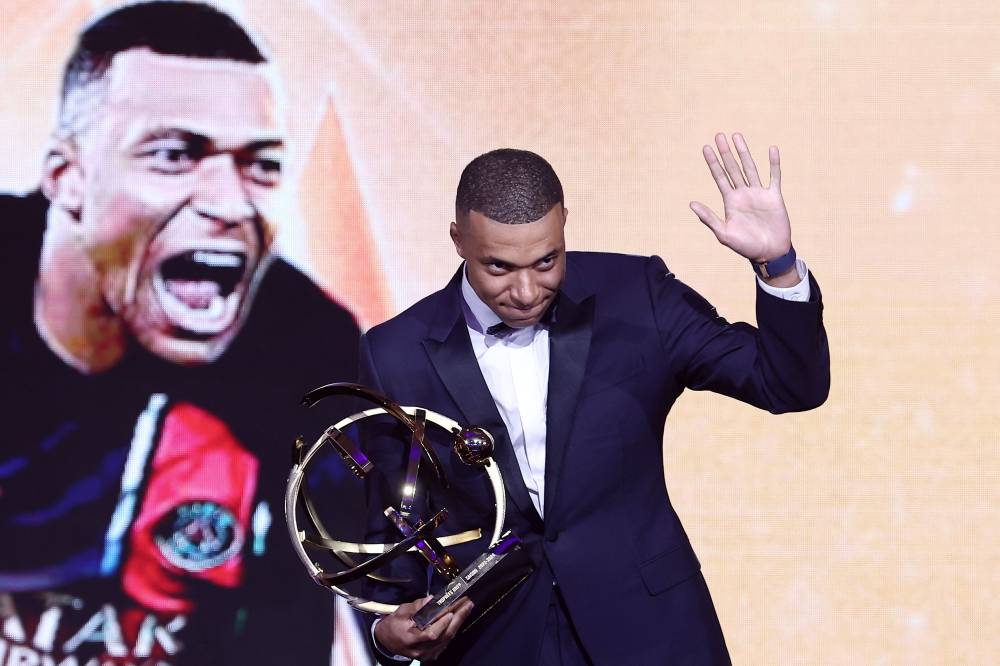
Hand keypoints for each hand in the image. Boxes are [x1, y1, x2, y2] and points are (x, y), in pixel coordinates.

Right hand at [374, 596, 473, 660]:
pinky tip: (459, 619)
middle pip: (443, 636)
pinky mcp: (431, 655)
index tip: (451, 612)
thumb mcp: (401, 612)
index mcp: (411, 639)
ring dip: (458, 623)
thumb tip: (431, 599)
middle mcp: (421, 650)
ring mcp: (427, 654)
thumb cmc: (393, 625)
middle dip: (458, 619)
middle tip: (468, 605)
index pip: (431, 634)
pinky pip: (445, 642)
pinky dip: (453, 630)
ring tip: (466, 609)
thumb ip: (416, 607)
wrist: (386, 641)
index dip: (442, 624)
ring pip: (447, 639)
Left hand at [690, 133, 791, 265]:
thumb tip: (691, 203)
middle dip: (725, 152)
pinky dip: (774, 164)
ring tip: (736, 136)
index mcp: (730, 201)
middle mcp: (743, 194)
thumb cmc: (745, 246)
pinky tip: (771, 149)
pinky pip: (774, 177)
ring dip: (744, 152)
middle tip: (719, 135)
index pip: (719, 177)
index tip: (706, 148)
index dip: (713, 163)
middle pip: (733, 168)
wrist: (769, 253)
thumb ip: (708, 218)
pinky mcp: (774, 197)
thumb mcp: (724, 233)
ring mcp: (759, 193)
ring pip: (750, 168)